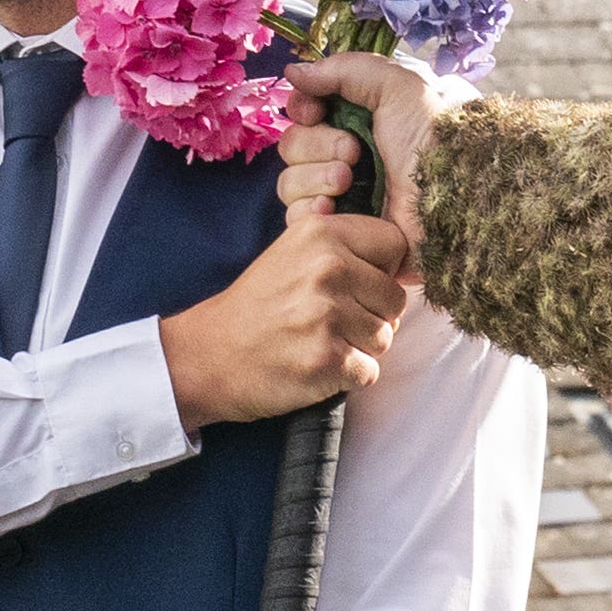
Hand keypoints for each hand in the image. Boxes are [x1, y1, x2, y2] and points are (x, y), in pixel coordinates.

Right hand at [158, 214, 409, 428]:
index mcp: (321, 233)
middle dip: (372, 317)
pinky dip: (347, 377)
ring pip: (385, 337)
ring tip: (318, 342)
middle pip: (396, 298)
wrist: (206, 356)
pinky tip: (315, 366)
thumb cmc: (257, 309)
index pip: (395, 244)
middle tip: (328, 323)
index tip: (355, 286)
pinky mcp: (326, 360)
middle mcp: (327, 268)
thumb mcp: (293, 255)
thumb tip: (406, 268)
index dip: (382, 271)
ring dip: (359, 348)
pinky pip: (369, 371)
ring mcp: (327, 315)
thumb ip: (346, 250)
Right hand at [279, 53, 437, 261]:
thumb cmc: (434, 139)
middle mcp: (348, 155)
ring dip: (315, 177)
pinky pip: (299, 219)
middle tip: (354, 153)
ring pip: (290, 182)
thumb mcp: (398, 85)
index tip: (315, 112)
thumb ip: (344, 70)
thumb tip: (293, 71)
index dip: (303, 109)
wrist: (454, 198)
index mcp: (360, 119)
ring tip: (348, 183)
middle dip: (317, 145)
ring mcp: (344, 195)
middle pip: (293, 144)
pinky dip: (310, 210)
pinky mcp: (342, 230)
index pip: (304, 111)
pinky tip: (334, 209)